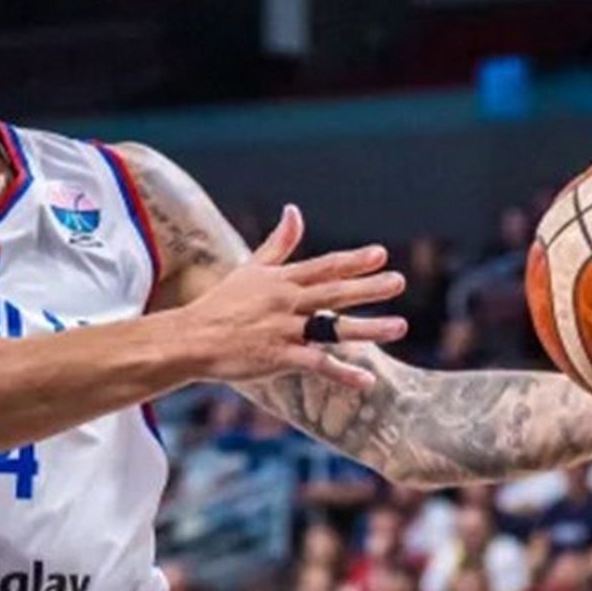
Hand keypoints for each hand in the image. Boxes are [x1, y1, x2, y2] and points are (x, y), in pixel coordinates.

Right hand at [179, 205, 406, 387]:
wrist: (192, 340)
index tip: (380, 254)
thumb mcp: (251, 268)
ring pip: (332, 328)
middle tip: (398, 282)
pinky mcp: (278, 358)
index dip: (353, 260)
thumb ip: (278, 242)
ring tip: (399, 326)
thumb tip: (294, 209)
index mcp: (281, 280)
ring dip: (368, 328)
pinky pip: (318, 365)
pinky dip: (343, 374)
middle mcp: (286, 302)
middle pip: (334, 292)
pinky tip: (367, 381)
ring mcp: (284, 331)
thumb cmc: (223, 304)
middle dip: (369, 287)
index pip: (323, 267)